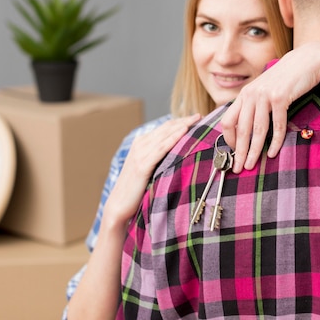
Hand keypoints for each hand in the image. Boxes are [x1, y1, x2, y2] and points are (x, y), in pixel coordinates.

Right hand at [103, 113, 200, 227]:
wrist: (119, 205)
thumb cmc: (136, 189)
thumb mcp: (148, 167)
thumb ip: (159, 157)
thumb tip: (179, 153)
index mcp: (141, 143)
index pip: (164, 127)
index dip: (180, 121)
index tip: (196, 117)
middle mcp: (140, 145)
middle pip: (166, 128)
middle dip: (184, 120)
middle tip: (200, 114)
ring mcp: (140, 154)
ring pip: (165, 135)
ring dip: (181, 125)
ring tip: (196, 119)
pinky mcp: (142, 165)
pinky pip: (161, 149)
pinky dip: (173, 138)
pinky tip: (183, 132)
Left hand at [222, 43, 319, 172]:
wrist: (305, 61)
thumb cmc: (285, 79)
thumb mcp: (264, 90)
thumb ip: (254, 105)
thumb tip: (247, 129)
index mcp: (245, 94)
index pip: (228, 120)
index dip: (228, 139)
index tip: (232, 153)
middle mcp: (251, 94)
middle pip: (241, 129)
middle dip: (238, 151)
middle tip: (237, 168)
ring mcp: (265, 96)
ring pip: (257, 130)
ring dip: (253, 151)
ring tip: (251, 165)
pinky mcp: (281, 98)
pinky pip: (276, 125)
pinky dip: (274, 142)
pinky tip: (272, 153)